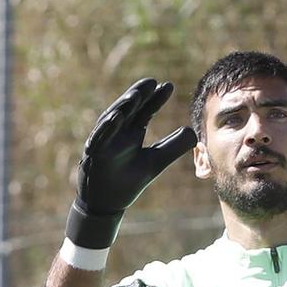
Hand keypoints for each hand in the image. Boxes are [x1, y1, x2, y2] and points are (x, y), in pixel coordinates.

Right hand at [67, 78, 195, 249]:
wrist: (105, 204)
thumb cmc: (127, 181)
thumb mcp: (155, 162)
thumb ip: (172, 147)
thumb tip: (194, 134)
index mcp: (131, 133)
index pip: (144, 111)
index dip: (155, 99)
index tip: (168, 86)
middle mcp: (116, 133)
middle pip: (128, 109)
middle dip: (138, 95)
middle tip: (152, 82)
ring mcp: (103, 142)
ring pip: (112, 119)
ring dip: (122, 107)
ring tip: (135, 95)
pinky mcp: (92, 154)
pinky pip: (99, 138)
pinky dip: (106, 127)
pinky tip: (116, 117)